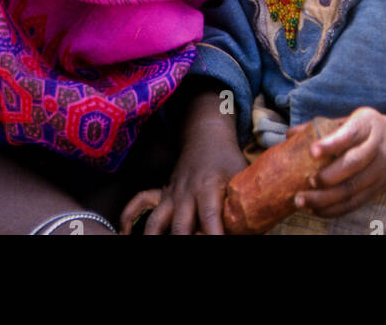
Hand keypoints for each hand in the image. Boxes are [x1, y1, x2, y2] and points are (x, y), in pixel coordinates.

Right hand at [121, 91, 247, 234]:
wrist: (206, 137)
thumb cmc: (228, 161)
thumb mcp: (241, 177)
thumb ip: (245, 203)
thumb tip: (259, 228)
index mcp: (209, 187)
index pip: (211, 218)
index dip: (214, 236)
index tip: (219, 245)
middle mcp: (186, 193)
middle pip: (180, 227)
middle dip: (184, 242)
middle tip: (193, 248)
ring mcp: (171, 195)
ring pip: (156, 222)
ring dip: (155, 238)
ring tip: (156, 248)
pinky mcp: (161, 196)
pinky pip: (138, 204)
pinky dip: (128, 218)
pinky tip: (126, 233)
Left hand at [290, 108, 385, 217]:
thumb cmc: (367, 130)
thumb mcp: (351, 119)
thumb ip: (322, 126)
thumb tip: (290, 135)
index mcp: (368, 124)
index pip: (351, 134)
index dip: (332, 144)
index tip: (313, 151)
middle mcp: (375, 148)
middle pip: (354, 165)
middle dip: (329, 177)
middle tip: (307, 182)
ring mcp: (376, 173)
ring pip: (352, 189)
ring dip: (325, 199)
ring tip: (301, 201)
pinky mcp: (374, 192)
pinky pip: (354, 204)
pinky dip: (333, 210)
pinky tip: (314, 210)